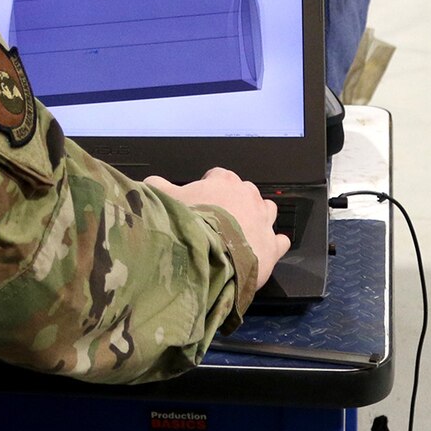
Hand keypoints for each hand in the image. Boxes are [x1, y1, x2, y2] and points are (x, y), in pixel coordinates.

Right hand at [144, 167, 289, 294]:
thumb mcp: (164, 199)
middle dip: (236, 201)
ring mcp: (263, 221)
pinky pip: (280, 241)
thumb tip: (151, 181)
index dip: (209, 186)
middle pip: (246, 191)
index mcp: (224, 181)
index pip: (219, 175)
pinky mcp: (272, 246)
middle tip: (220, 218)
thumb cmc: (188, 223)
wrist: (208, 255)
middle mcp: (249, 196)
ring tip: (244, 231)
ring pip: (268, 210)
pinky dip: (274, 243)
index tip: (201, 200)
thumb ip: (157, 186)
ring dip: (258, 217)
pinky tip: (265, 249)